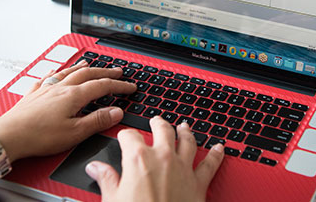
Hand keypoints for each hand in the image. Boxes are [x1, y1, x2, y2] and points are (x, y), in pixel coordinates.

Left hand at [0, 61, 135, 163]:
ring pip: (69, 71)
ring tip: (90, 63)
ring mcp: (47, 89)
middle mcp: (62, 87)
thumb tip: (116, 112)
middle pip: (88, 73)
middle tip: (117, 71)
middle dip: (105, 71)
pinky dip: (56, 72)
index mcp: (74, 95)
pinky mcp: (34, 94)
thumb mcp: (75, 133)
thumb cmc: (39, 136)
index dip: (119, 85)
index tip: (130, 86)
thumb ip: (97, 120)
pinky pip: (48, 77)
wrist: (8, 136)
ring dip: (82, 67)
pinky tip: (56, 71)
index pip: (103, 86)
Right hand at [85, 115, 224, 201]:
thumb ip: (106, 180)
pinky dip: (216, 155)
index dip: (125, 135)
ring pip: (187, 140)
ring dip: (185, 131)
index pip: (130, 136)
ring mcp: (183, 168)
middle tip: (155, 121)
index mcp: (139, 159)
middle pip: (162, 129)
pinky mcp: (198, 183)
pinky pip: (210, 164)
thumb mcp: (113, 201)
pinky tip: (219, 148)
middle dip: (157, 123)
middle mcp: (163, 157)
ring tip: (183, 126)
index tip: (124, 136)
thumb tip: (95, 168)